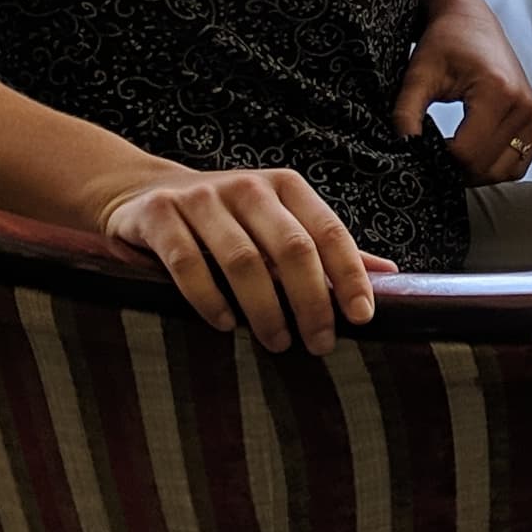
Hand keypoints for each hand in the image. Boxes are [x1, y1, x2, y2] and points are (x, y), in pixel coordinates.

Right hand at [97, 163, 376, 354]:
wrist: (142, 192)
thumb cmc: (227, 218)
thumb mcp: (278, 223)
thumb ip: (325, 249)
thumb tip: (389, 276)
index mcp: (286, 187)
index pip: (329, 231)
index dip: (349, 275)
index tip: (362, 318)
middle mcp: (247, 186)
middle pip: (291, 248)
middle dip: (311, 302)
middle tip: (320, 345)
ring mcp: (201, 198)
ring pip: (242, 259)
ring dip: (264, 308)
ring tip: (277, 342)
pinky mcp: (160, 215)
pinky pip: (187, 262)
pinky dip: (208, 298)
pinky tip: (224, 325)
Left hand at [397, 0, 531, 183]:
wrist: (471, 20)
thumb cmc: (445, 42)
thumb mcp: (418, 74)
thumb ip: (405, 113)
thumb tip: (405, 149)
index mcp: (497, 92)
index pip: (467, 153)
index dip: (438, 159)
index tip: (420, 146)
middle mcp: (523, 106)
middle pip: (486, 167)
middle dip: (455, 168)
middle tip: (431, 152)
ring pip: (505, 172)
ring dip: (476, 172)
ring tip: (451, 153)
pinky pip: (518, 163)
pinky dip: (495, 167)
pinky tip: (472, 152)